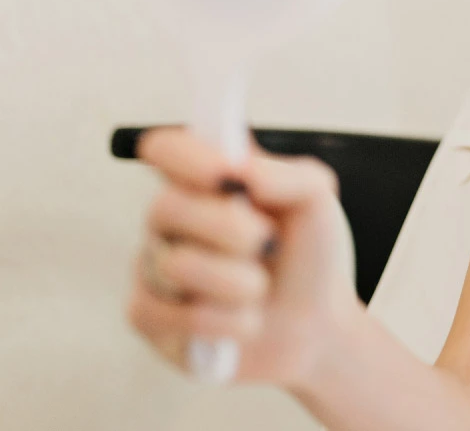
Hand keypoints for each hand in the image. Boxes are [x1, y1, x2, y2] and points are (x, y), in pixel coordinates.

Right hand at [127, 127, 362, 388]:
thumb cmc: (308, 252)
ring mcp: (154, 267)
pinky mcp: (150, 319)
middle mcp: (171, 218)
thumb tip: (241, 171)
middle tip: (267, 240)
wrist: (315, 322)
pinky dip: (227, 322)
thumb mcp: (317, 202)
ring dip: (239, 282)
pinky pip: (173, 317)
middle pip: (165, 207)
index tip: (227, 174)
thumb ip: (289, 175)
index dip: (186, 157)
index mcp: (205, 178)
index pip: (166, 148)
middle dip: (228, 228)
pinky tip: (246, 321)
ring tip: (262, 287)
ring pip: (174, 267)